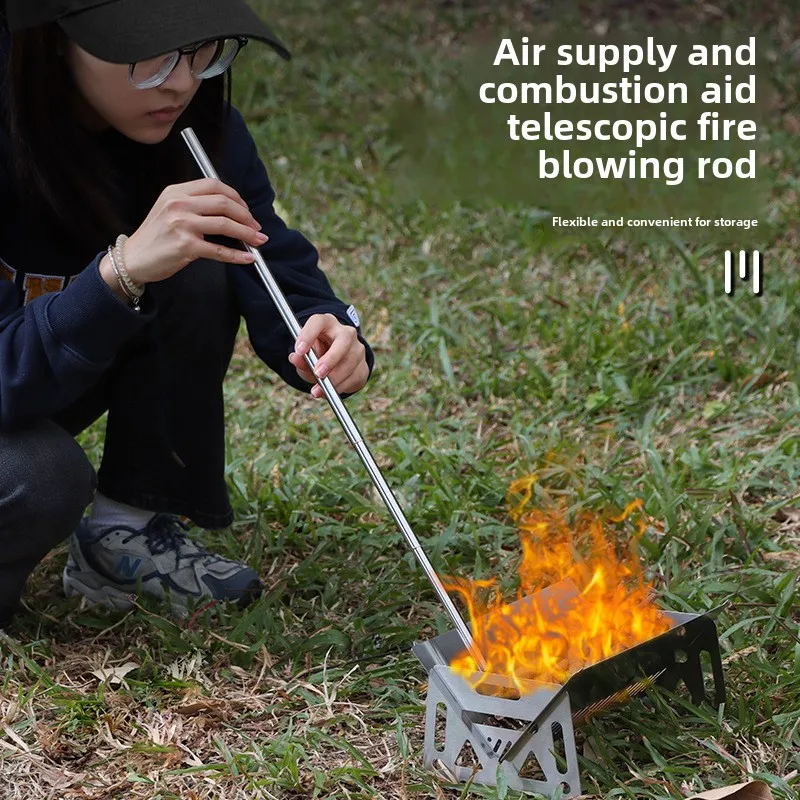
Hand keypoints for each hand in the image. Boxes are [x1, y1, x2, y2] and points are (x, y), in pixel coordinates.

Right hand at [121, 178, 268, 284]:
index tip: (246, 210)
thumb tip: (229, 210)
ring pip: (225, 224)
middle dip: (246, 216)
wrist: (133, 258)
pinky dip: (237, 256)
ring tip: (259, 240)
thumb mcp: (168, 209)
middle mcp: (179, 204)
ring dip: (247, 233)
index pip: (214, 185)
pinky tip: (248, 258)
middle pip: (224, 203)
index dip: (236, 197)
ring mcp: (182, 224)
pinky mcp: (185, 246)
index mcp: (176, 192)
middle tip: (256, 227)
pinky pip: (219, 250)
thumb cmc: (155, 237)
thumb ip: (193, 204)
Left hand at [288, 313, 368, 397]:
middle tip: (318, 374)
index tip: (299, 351)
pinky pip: (354, 377)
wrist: (337, 363)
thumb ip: (300, 358)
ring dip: (334, 380)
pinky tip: (329, 392)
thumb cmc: (318, 354)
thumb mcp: (306, 355)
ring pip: (350, 363)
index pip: (318, 322)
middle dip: (331, 359)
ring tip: (317, 391)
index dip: (308, 335)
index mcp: (327, 324)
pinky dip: (341, 387)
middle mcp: (346, 332)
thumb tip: (295, 358)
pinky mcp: (363, 365)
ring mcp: (358, 348)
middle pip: (343, 341)